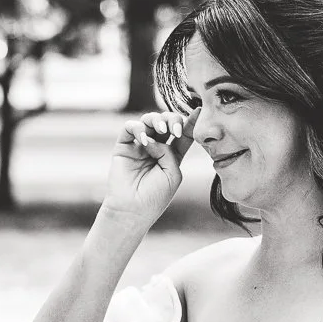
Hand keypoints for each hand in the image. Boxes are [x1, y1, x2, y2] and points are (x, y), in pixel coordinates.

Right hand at [103, 109, 197, 226]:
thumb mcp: (173, 173)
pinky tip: (144, 140)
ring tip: (161, 131)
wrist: (132, 210)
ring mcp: (139, 145)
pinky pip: (130, 127)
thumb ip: (170, 151)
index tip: (199, 111)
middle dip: (172, 120)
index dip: (190, 122)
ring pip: (148, 120)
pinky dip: (138, 129)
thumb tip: (155, 137)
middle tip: (175, 129)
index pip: (182, 134)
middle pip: (166, 122)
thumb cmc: (155, 196)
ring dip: (157, 121)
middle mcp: (155, 147)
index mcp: (171, 155)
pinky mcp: (123, 146)